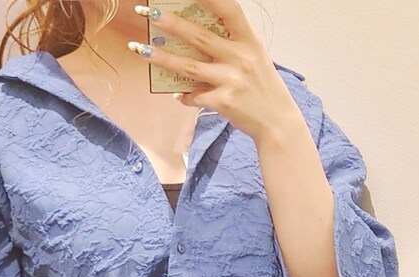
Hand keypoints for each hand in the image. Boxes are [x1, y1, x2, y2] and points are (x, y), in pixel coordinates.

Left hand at [131, 1, 300, 145]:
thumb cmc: (262, 87)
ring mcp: (231, 80)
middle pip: (199, 36)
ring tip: (141, 49)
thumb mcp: (254, 57)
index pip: (228, 10)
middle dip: (171, 22)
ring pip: (189, 67)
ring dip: (162, 58)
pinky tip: (176, 94)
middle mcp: (240, 57)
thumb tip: (194, 37)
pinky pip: (195, 96)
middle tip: (149, 12)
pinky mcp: (224, 102)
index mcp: (248, 41)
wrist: (277, 123)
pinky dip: (184, 95)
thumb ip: (231, 44)